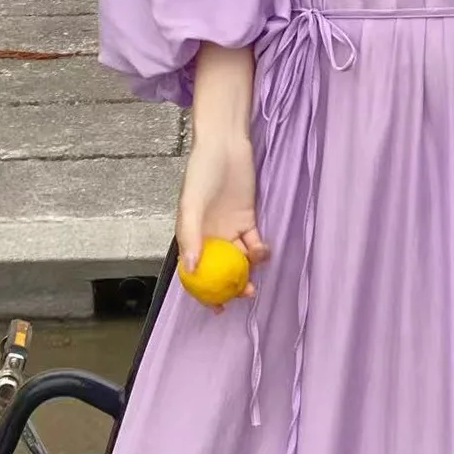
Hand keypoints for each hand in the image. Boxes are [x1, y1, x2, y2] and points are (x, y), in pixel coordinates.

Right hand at [176, 126, 269, 311]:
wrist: (224, 145)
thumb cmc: (202, 171)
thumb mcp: (191, 205)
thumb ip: (190, 237)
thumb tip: (189, 268)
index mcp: (192, 236)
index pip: (196, 271)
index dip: (204, 292)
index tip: (216, 308)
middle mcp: (210, 236)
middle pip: (221, 269)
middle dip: (232, 286)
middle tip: (244, 294)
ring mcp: (230, 229)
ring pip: (240, 259)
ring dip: (248, 270)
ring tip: (254, 273)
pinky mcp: (248, 220)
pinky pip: (254, 243)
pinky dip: (259, 251)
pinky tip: (263, 251)